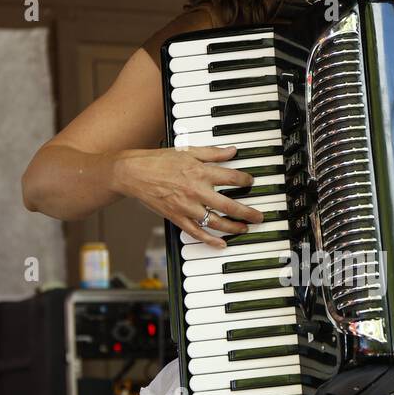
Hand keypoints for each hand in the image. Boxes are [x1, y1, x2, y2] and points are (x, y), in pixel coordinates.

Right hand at [113, 145, 263, 249]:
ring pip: (215, 222)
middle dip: (247, 212)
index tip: (251, 182)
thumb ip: (213, 153)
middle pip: (228, 205)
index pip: (231, 178)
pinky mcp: (177, 217)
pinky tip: (221, 244)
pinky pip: (196, 232)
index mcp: (200, 172)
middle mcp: (196, 191)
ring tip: (244, 228)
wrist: (134, 173)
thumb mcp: (188, 150)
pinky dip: (210, 240)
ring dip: (233, 227)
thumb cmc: (159, 161)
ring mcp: (186, 207)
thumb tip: (232, 151)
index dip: (245, 181)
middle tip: (259, 216)